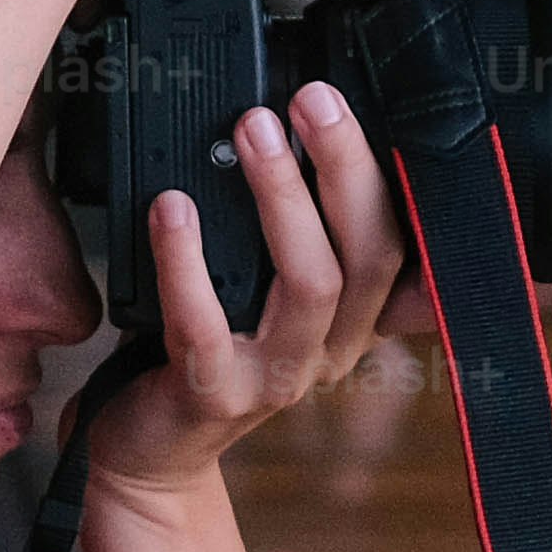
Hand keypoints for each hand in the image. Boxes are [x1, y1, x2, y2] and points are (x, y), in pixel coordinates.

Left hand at [83, 79, 410, 486]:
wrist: (150, 451)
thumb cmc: (203, 352)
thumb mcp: (262, 296)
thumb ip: (295, 239)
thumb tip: (300, 138)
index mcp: (352, 320)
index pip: (400, 242)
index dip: (390, 175)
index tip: (358, 103)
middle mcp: (330, 350)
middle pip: (371, 253)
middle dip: (346, 166)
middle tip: (310, 99)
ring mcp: (277, 379)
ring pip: (311, 283)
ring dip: (285, 198)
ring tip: (254, 131)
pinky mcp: (215, 396)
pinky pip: (205, 323)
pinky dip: (186, 259)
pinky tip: (171, 208)